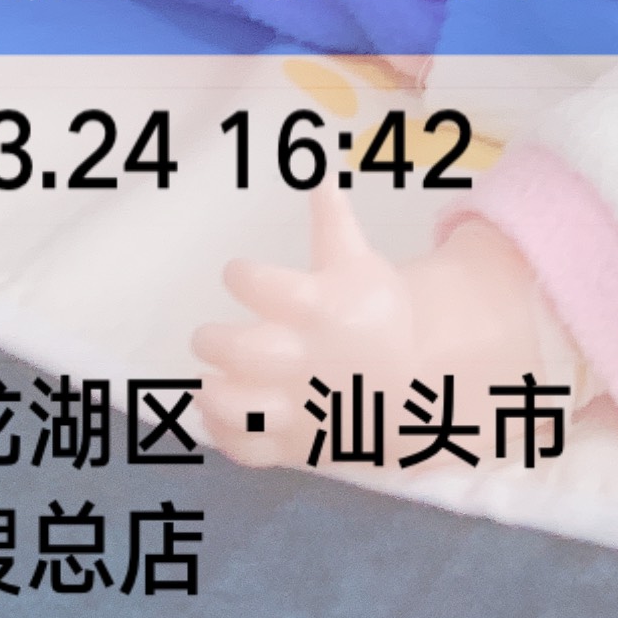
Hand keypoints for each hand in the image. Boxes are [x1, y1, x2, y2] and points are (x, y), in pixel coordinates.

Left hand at [192, 198, 562, 466]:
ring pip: (242, 409)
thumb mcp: (359, 263)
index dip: (242, 275)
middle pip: (242, 352)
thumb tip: (317, 168)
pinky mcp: (294, 444)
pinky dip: (226, 436)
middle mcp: (303, 359)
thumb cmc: (373, 313)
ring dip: (214, 395)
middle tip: (209, 336)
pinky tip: (217, 412)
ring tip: (209, 381)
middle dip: (214, 340)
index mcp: (318, 309)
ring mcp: (298, 407)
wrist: (409, 384)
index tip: (237, 273)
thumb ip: (332, 220)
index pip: (264, 287)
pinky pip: (250, 449)